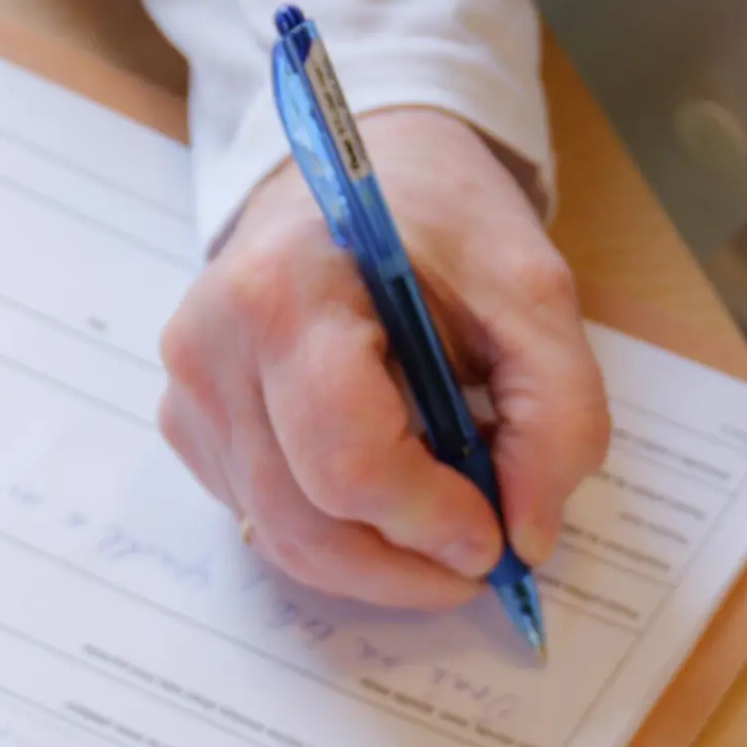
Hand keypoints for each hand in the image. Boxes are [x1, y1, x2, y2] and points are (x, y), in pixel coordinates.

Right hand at [160, 110, 607, 610]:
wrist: (354, 182)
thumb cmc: (442, 226)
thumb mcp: (535, 296)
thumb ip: (557, 417)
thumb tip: (527, 538)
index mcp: (288, 292)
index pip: (348, 458)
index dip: (430, 521)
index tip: (498, 535)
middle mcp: (213, 347)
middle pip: (306, 521)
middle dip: (408, 565)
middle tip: (482, 560)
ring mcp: (190, 392)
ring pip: (281, 540)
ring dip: (377, 564)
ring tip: (444, 530)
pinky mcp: (189, 425)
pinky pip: (263, 522)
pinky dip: (339, 539)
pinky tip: (390, 498)